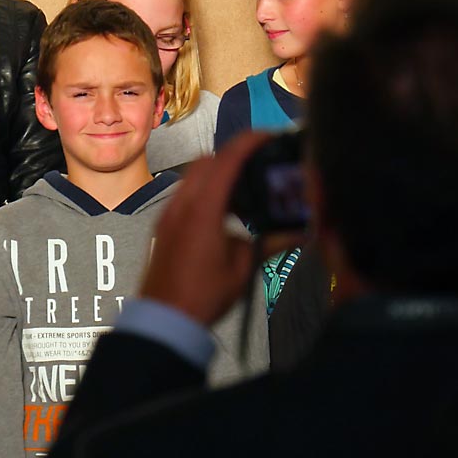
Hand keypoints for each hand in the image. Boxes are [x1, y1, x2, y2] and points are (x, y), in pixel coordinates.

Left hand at [142, 132, 300, 325]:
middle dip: (232, 155)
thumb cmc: (200, 297)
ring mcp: (168, 215)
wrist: (163, 320)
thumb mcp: (242, 270)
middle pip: (206, 160)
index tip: (267, 136)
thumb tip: (294, 233)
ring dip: (216, 174)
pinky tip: (222, 214)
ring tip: (242, 193)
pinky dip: (204, 191)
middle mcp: (181, 205)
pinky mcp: (163, 227)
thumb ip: (267, 243)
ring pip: (192, 176)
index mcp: (203, 211)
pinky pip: (184, 194)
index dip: (249, 142)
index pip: (227, 160)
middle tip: (256, 164)